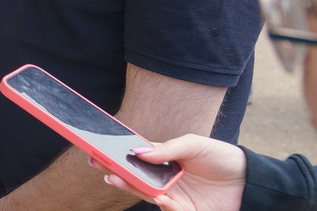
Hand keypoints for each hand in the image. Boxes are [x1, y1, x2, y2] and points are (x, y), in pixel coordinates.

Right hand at [87, 135, 245, 210]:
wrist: (251, 179)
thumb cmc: (222, 157)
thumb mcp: (194, 144)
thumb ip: (167, 148)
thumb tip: (137, 152)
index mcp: (164, 160)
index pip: (135, 159)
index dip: (117, 155)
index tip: (98, 151)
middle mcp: (165, 179)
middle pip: (135, 177)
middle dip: (116, 172)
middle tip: (100, 166)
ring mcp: (175, 196)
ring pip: (146, 194)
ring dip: (131, 187)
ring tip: (116, 178)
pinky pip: (170, 210)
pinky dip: (164, 205)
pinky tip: (161, 197)